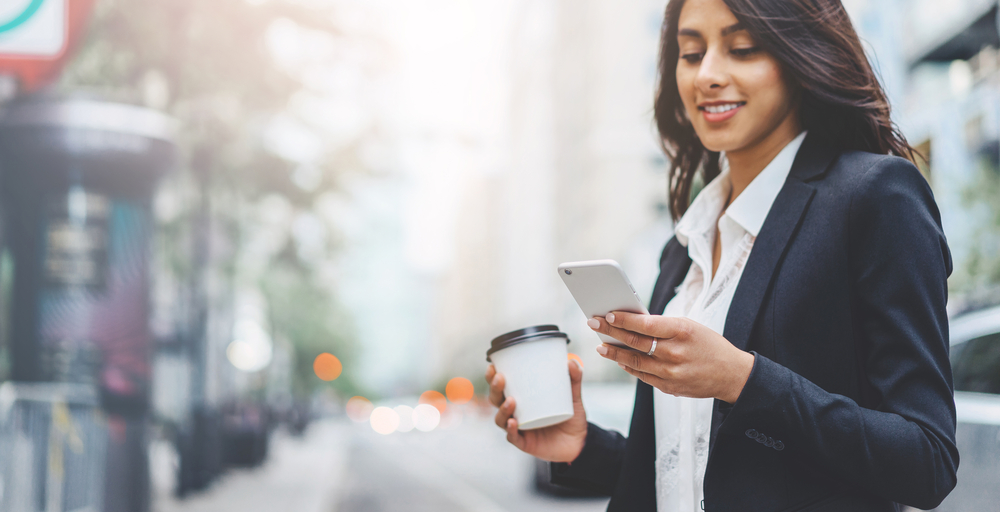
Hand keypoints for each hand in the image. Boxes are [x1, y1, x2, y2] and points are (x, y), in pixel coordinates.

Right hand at [485, 360, 587, 462]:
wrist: (579, 442)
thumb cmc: (571, 417)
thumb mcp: (573, 396)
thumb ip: (573, 379)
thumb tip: (572, 362)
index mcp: (522, 399)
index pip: (502, 387)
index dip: (492, 377)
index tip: (493, 366)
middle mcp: (516, 413)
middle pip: (496, 400)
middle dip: (495, 389)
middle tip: (500, 378)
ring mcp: (519, 428)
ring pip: (501, 419)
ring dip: (502, 409)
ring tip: (510, 401)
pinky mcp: (524, 443)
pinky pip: (513, 437)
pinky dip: (511, 430)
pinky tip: (513, 422)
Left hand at [588, 312, 753, 403]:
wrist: (731, 375)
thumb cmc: (709, 345)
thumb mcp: (690, 327)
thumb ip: (663, 326)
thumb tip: (632, 323)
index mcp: (681, 331)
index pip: (645, 324)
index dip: (624, 319)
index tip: (607, 314)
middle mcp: (674, 352)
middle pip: (635, 342)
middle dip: (610, 332)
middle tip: (594, 324)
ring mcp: (670, 372)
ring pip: (634, 361)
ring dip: (615, 353)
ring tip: (602, 345)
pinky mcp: (669, 387)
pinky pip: (642, 375)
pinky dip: (629, 367)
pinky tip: (619, 360)